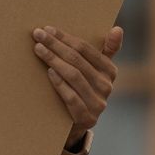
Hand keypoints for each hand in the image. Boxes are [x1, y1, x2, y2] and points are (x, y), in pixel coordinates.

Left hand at [32, 25, 122, 149]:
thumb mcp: (95, 71)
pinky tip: (49, 72)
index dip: (66, 38)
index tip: (47, 29)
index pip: (86, 49)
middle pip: (77, 60)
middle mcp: (106, 86)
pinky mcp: (87, 118)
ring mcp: (98, 103)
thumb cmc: (82, 89)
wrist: (77, 125)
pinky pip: (71, 97)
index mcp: (110, 71)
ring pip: (74, 76)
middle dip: (55, 45)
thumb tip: (117, 29)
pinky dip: (59, 83)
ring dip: (54, 60)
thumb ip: (106, 50)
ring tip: (38, 49)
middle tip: (37, 35)